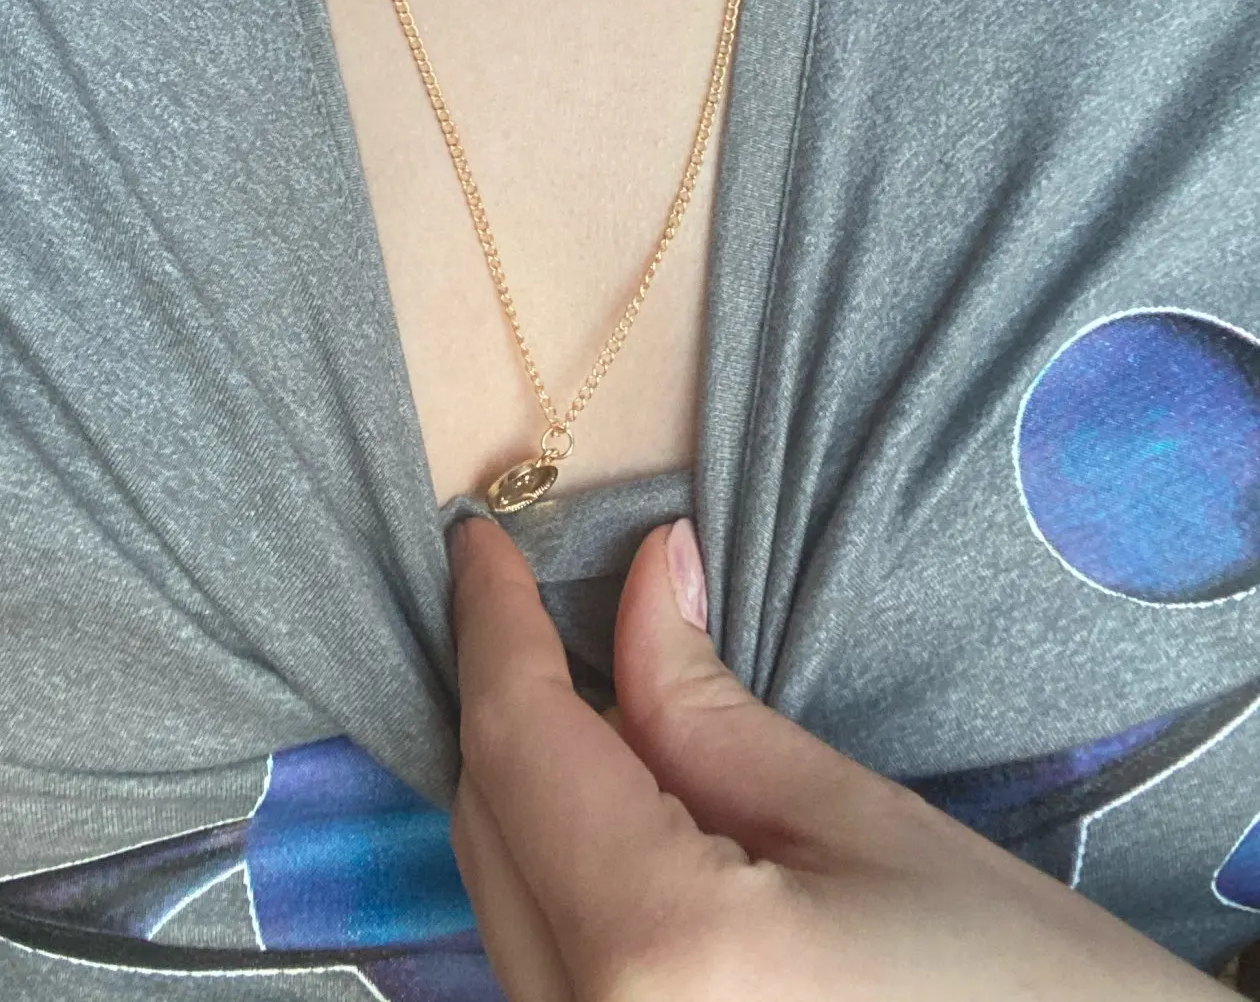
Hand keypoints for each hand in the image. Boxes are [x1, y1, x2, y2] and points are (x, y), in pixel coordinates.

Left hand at [449, 513, 1224, 1001]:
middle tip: (533, 596)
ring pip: (500, 897)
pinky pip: (541, 960)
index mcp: (660, 952)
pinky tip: (604, 802)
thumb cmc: (1019, 986)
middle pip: (489, 825)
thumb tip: (639, 575)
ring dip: (524, 786)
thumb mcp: (858, 822)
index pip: (523, 745)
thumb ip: (704, 705)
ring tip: (577, 686)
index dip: (496, 627)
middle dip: (507, 699)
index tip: (481, 542)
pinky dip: (554, 867)